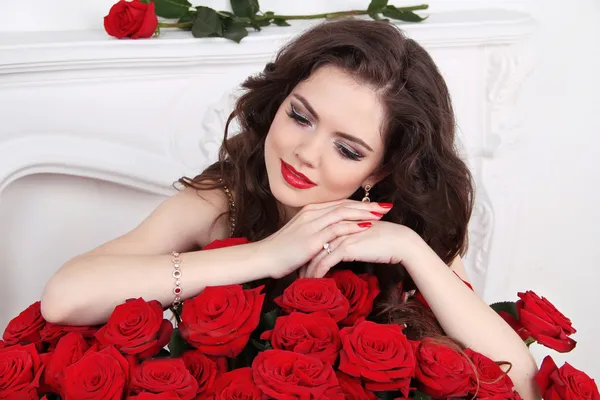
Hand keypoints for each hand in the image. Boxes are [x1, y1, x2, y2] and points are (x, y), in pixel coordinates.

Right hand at [257, 199, 392, 278]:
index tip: (375, 206)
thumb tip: (331, 237)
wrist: (262, 258)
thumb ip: (315, 232)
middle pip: (345, 205)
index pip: (339, 203)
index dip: (359, 204)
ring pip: (343, 213)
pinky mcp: (311, 239)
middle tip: (386, 206)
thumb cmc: (281, 251)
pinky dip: (354, 226)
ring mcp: (311, 225)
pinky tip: (367, 227)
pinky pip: (337, 229)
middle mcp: (312, 214)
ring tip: (382, 215)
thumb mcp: (300, 237)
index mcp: (309, 212)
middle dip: (367, 206)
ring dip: (365, 213)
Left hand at [300, 221, 415, 278]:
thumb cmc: (385, 242)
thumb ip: (349, 239)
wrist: (401, 242)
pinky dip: (317, 274)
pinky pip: (325, 263)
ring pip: (315, 255)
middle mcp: (336, 226)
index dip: (308, 250)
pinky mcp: (345, 247)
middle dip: (303, 261)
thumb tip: (341, 251)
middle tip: (296, 274)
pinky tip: (313, 283)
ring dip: (307, 270)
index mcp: (339, 222)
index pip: (316, 235)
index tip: (301, 262)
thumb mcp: (362, 238)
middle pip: (312, 244)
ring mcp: (340, 235)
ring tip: (301, 282)